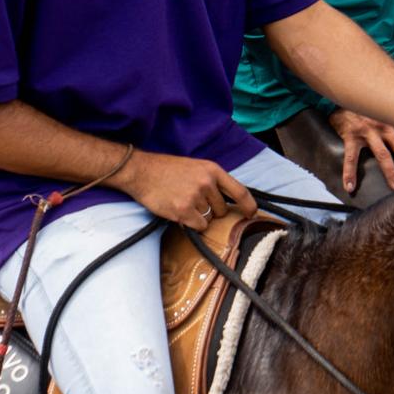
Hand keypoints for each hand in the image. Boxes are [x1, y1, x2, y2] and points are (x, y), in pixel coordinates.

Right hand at [110, 150, 255, 229]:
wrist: (141, 171)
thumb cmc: (167, 170)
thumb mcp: (195, 167)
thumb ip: (213, 181)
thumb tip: (229, 200)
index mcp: (212, 170)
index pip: (240, 191)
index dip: (249, 205)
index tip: (252, 214)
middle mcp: (207, 183)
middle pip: (223, 210)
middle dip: (212, 210)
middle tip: (193, 201)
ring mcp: (195, 197)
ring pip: (210, 219)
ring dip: (199, 216)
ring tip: (182, 202)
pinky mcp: (183, 211)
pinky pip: (199, 226)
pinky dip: (191, 224)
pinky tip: (179, 212)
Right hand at [329, 109, 393, 192]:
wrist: (346, 91)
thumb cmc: (369, 102)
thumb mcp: (388, 107)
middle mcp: (385, 126)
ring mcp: (368, 131)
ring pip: (383, 155)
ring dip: (391, 172)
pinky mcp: (351, 135)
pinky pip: (351, 157)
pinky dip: (349, 173)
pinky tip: (350, 186)